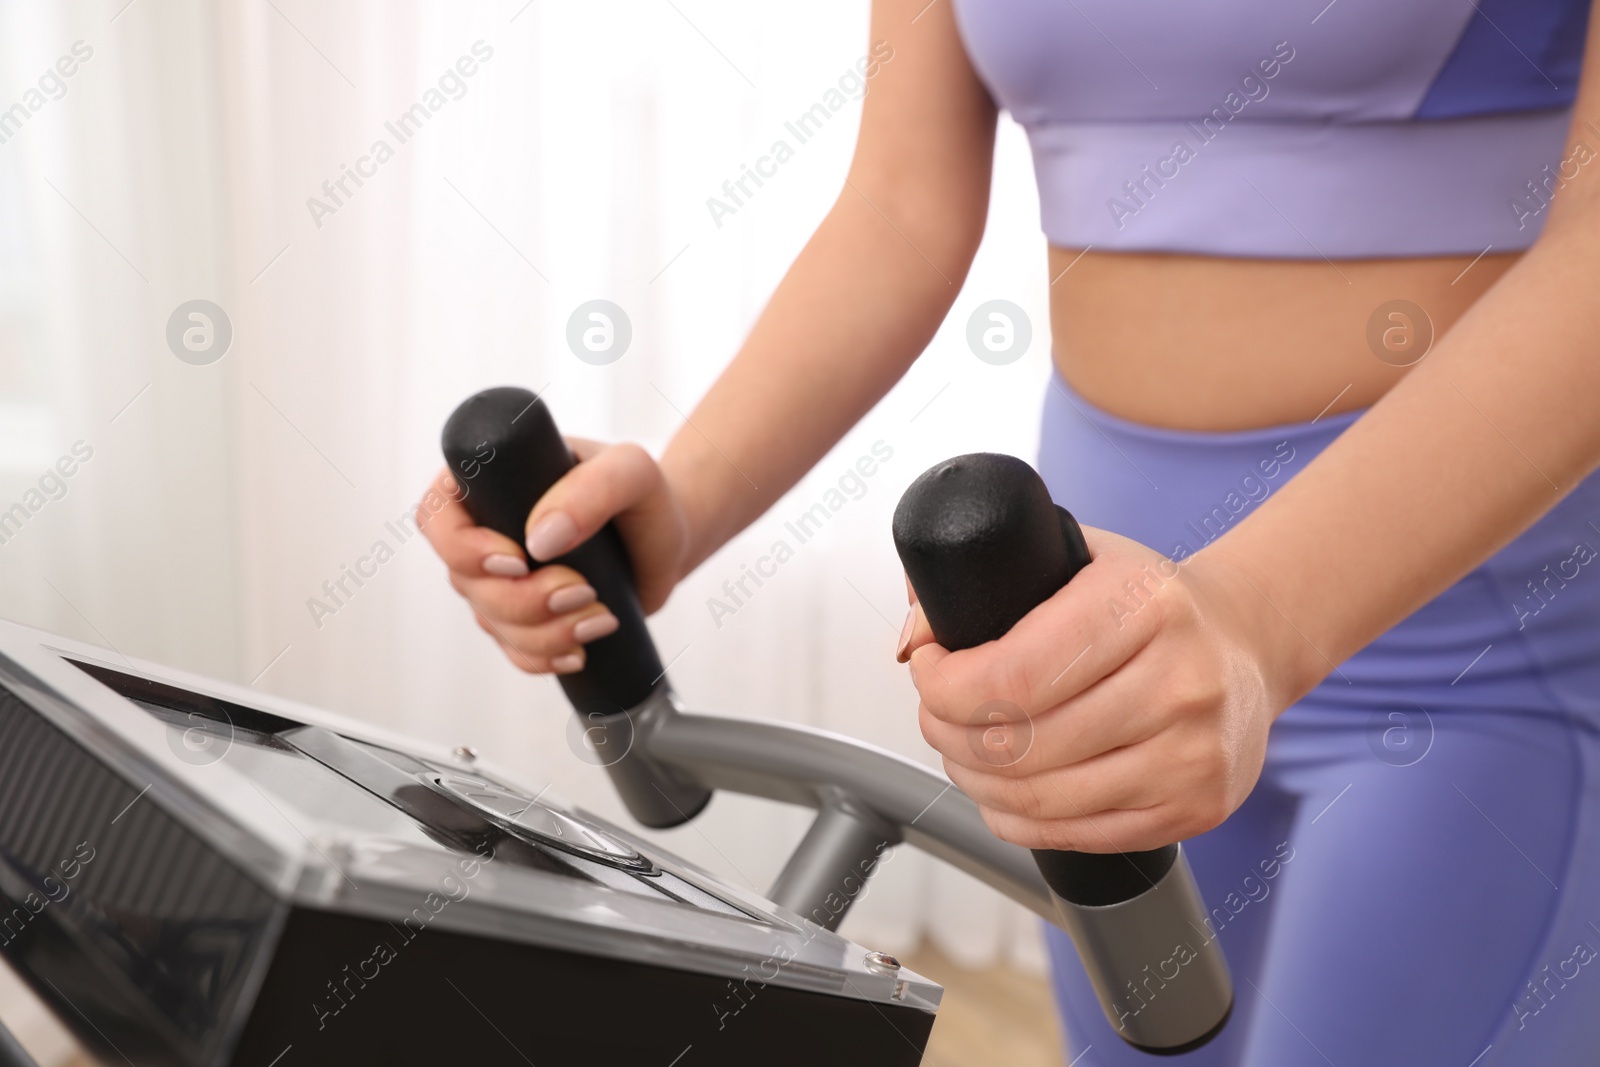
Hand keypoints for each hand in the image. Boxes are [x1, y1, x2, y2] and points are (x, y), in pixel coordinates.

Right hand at [420, 438, 688, 673]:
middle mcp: (484, 532)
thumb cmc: (643, 495)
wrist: (667, 541)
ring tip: (600, 616)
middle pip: (466, 582)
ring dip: (545, 632)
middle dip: (525, 600)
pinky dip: (544, 657)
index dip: (464, 549)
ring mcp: (498, 580)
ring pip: (492, 622)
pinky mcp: (523, 617)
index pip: (437, 516)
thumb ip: (591, 489)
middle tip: (585, 590)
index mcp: (489, 482)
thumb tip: (540, 540)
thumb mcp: (630, 471)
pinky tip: (579, 650)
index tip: (519, 561)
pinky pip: (513, 651)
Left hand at [899, 527, 1298, 853]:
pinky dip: (1017, 821)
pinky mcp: (1194, 807)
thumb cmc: (1150, 603)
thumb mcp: (1079, 556)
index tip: (929, 671)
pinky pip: (1075, 835)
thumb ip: (990, 578)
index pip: (1011, 675)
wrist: (1247, 644)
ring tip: (963, 753)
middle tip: (936, 714)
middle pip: (1018, 744)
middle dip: (948, 733)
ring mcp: (1191, 754)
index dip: (944, 686)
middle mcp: (1179, 682)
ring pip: (1038, 798)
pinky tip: (1003, 793)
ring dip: (975, 781)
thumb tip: (917, 630)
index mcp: (1144, 605)